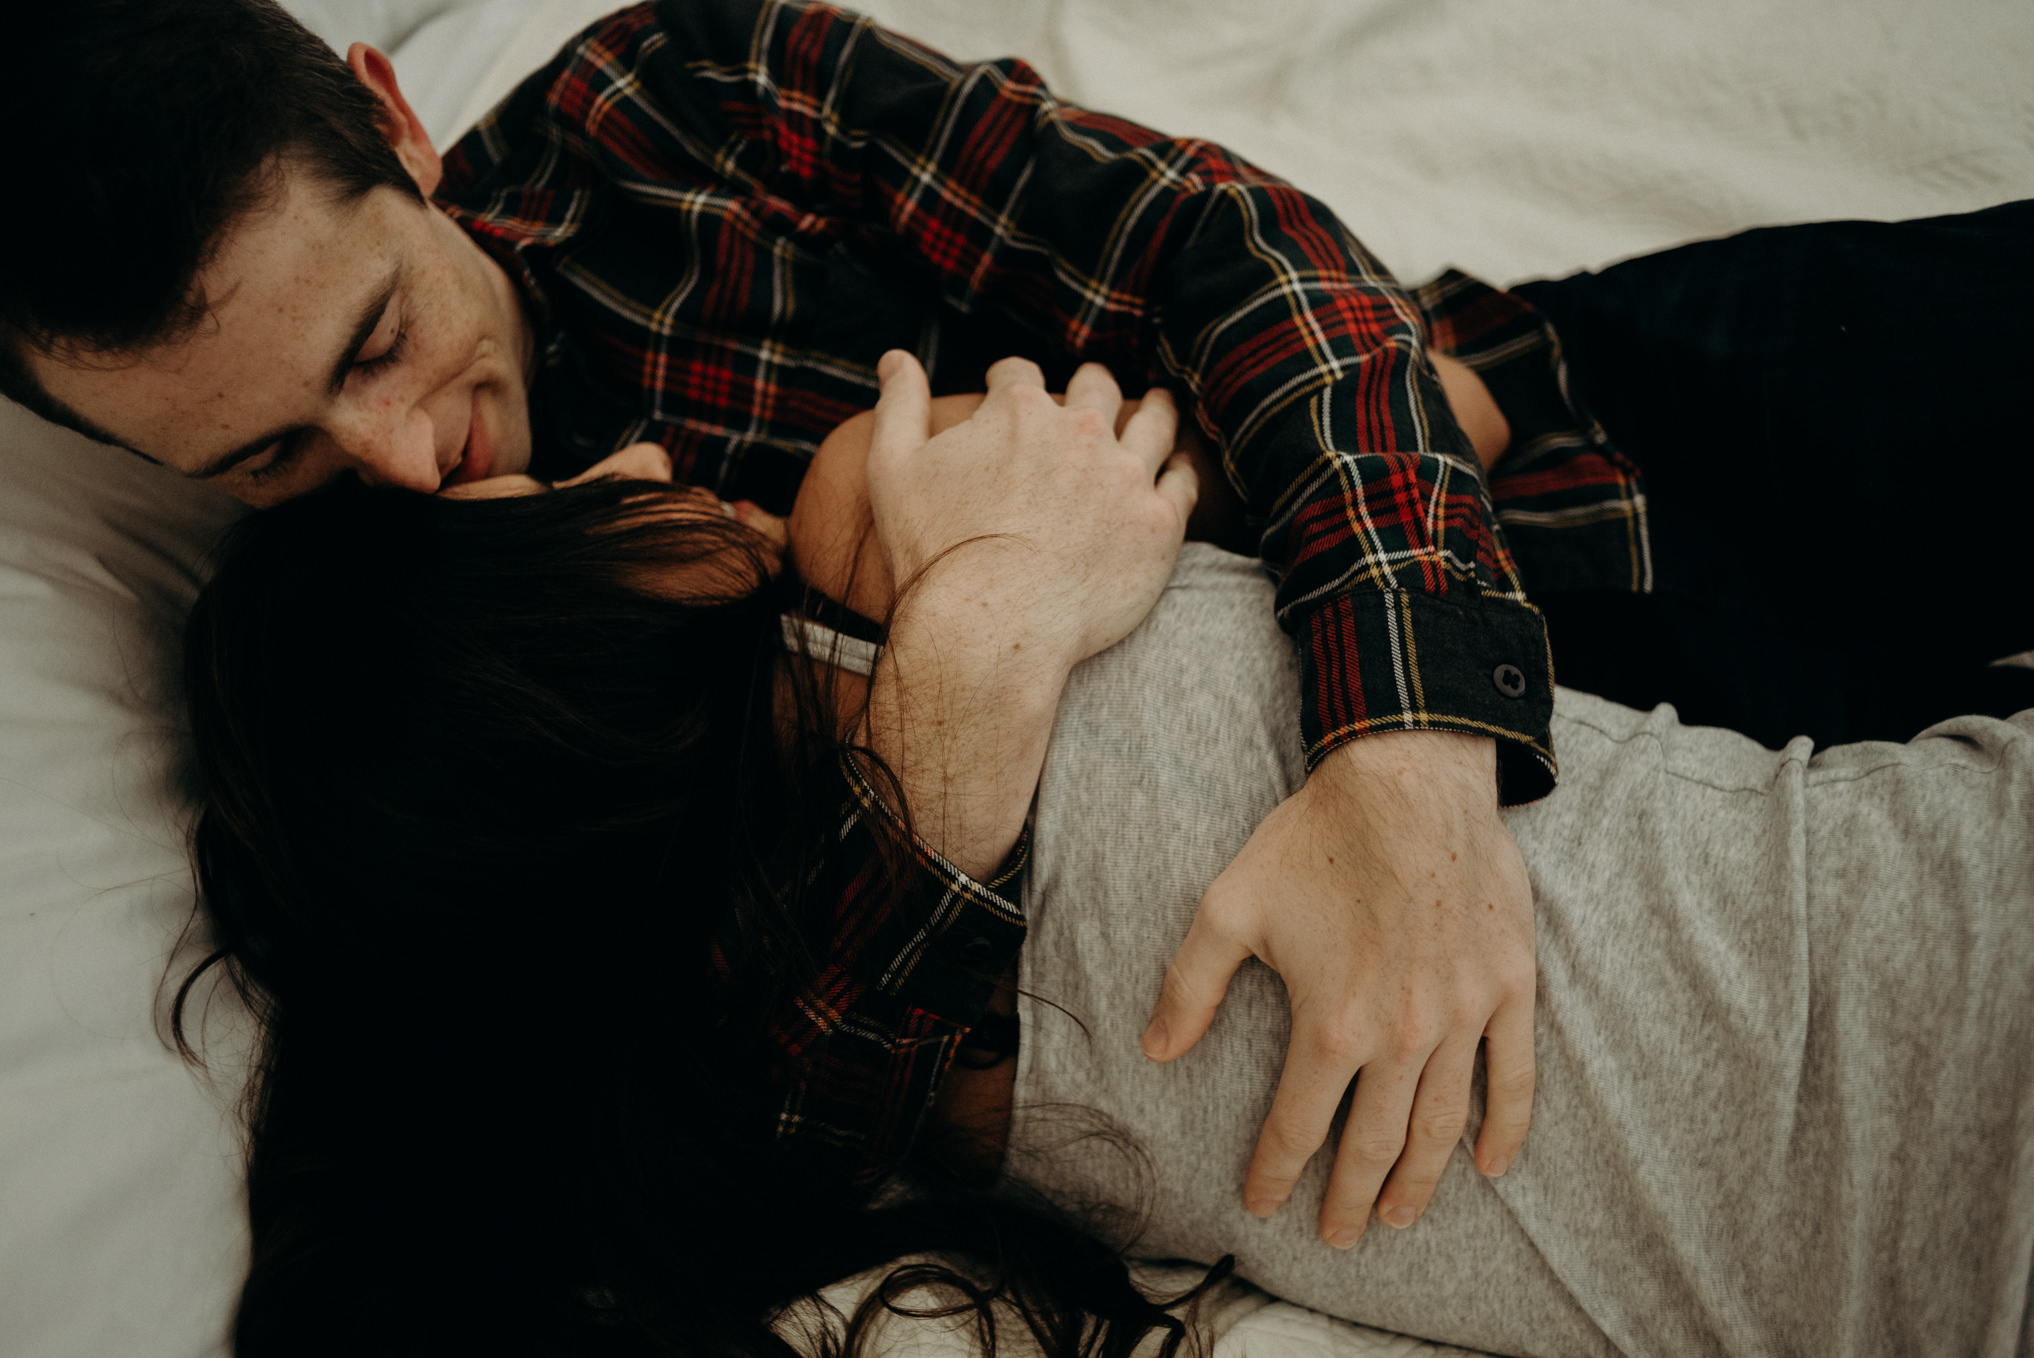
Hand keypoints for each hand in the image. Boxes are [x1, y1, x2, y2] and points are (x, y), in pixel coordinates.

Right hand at [855, 351, 1197, 879]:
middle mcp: (1081, 431)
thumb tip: (894, 358)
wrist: (988, 628)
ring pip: (1154, 421)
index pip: (1019, 375)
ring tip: (1160, 405)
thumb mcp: (893, 469)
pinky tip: (1179, 468)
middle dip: (1088, 387)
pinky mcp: (1158, 524)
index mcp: (1019, 411)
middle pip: (1095, 387)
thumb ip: (898, 405)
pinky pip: (1184, 481)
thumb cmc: (935, 552)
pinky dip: (1181, 469)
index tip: (1010, 391)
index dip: (1010, 381)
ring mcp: (1125, 476)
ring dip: (1155, 408)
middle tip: (1091, 394)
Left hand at [1141, 730, 1535, 1246]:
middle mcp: (1401, 1036)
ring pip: (1441, 1124)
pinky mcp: (1508, 988)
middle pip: (1373, 1144)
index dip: (1275, 1172)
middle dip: (1349, 1199)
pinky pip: (1514, 1077)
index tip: (1260, 1202)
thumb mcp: (1230, 907)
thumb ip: (1190, 986)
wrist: (1408, 779)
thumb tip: (1156, 1049)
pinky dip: (1506, 1128)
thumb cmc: (1315, 839)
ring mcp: (1462, 1016)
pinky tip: (1490, 1166)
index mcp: (1331, 1024)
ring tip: (1396, 1215)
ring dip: (1418, 1180)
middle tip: (1338, 1236)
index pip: (1299, 1127)